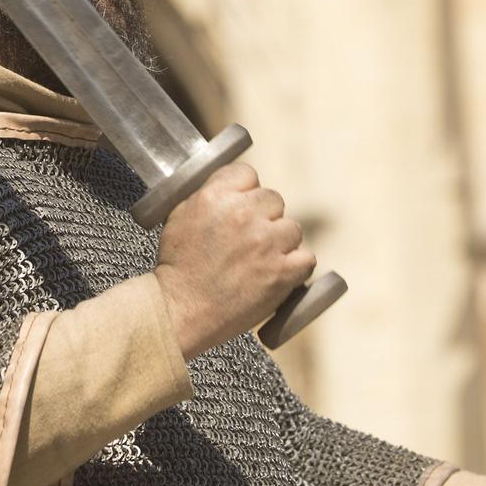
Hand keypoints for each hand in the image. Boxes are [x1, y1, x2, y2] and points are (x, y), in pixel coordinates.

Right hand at [152, 162, 314, 358]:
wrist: (181, 310)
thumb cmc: (178, 266)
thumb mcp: (181, 216)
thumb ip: (210, 194)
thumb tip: (234, 187)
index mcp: (216, 196)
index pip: (248, 174)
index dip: (246, 192)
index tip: (242, 207)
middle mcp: (244, 214)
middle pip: (273, 199)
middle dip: (264, 217)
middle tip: (249, 240)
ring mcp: (266, 243)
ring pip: (292, 228)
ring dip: (281, 242)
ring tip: (260, 260)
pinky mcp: (283, 272)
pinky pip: (307, 257)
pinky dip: (296, 266)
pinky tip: (279, 272)